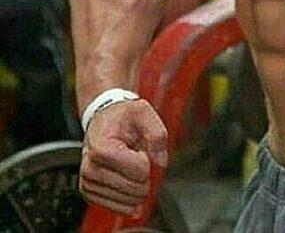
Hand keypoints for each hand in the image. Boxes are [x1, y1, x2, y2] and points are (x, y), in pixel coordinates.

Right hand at [79, 99, 167, 215]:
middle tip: (136, 157)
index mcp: (101, 148)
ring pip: (127, 201)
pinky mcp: (89, 192)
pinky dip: (129, 198)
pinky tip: (128, 183)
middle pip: (134, 188)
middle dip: (145, 175)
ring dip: (137, 187)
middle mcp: (90, 168)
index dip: (147, 158)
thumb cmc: (122, 116)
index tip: (138, 147)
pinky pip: (116, 208)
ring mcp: (88, 182)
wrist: (103, 119)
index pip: (140, 170)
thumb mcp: (144, 112)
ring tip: (129, 166)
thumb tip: (161, 162)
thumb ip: (157, 135)